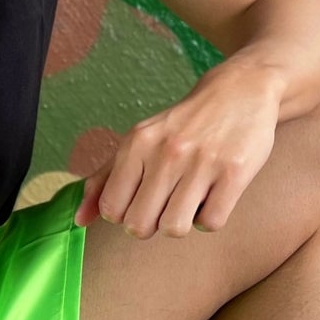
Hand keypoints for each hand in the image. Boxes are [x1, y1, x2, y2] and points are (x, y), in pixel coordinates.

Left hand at [73, 60, 281, 237]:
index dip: (126, 214)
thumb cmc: (184, 125)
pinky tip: (212, 196)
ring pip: (174, 228)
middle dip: (151, 224)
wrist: (240, 91)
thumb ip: (105, 179)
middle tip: (166, 203)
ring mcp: (201, 163)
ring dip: (181, 222)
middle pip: (139, 226)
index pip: (111, 209)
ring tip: (189, 199)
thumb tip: (79, 219)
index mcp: (136, 143)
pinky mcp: (234, 173)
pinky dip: (210, 217)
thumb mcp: (139, 141)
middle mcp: (166, 152)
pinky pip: (210, 223)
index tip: (142, 199)